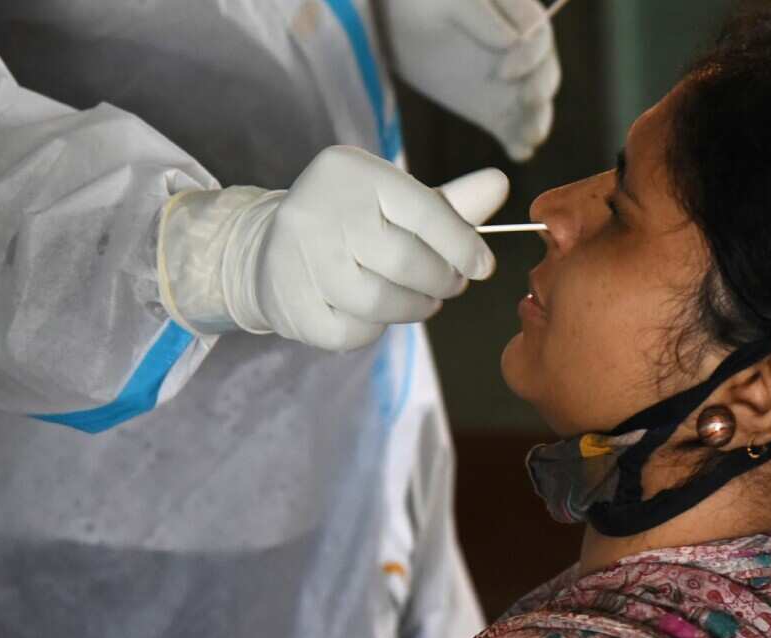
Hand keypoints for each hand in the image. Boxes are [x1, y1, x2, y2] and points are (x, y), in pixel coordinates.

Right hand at [158, 145, 508, 349]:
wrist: (268, 248)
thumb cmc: (353, 223)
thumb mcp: (398, 202)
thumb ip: (449, 202)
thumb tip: (501, 185)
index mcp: (352, 172)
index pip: (425, 212)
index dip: (464, 245)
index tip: (483, 266)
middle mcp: (317, 208)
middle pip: (405, 262)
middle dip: (442, 281)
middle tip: (450, 285)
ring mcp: (295, 257)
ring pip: (380, 302)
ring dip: (415, 309)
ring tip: (423, 301)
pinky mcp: (287, 302)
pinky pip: (352, 332)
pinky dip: (374, 329)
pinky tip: (375, 313)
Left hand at [384, 0, 561, 161]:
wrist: (395, 28)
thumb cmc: (423, 2)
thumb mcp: (449, 0)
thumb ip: (480, 13)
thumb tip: (511, 41)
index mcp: (518, 16)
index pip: (540, 38)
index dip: (530, 57)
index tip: (504, 71)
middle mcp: (522, 53)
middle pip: (545, 73)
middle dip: (542, 90)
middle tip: (529, 101)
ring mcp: (510, 85)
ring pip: (535, 106)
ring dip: (537, 122)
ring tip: (530, 137)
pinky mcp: (494, 110)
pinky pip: (513, 128)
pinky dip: (518, 143)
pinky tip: (518, 153)